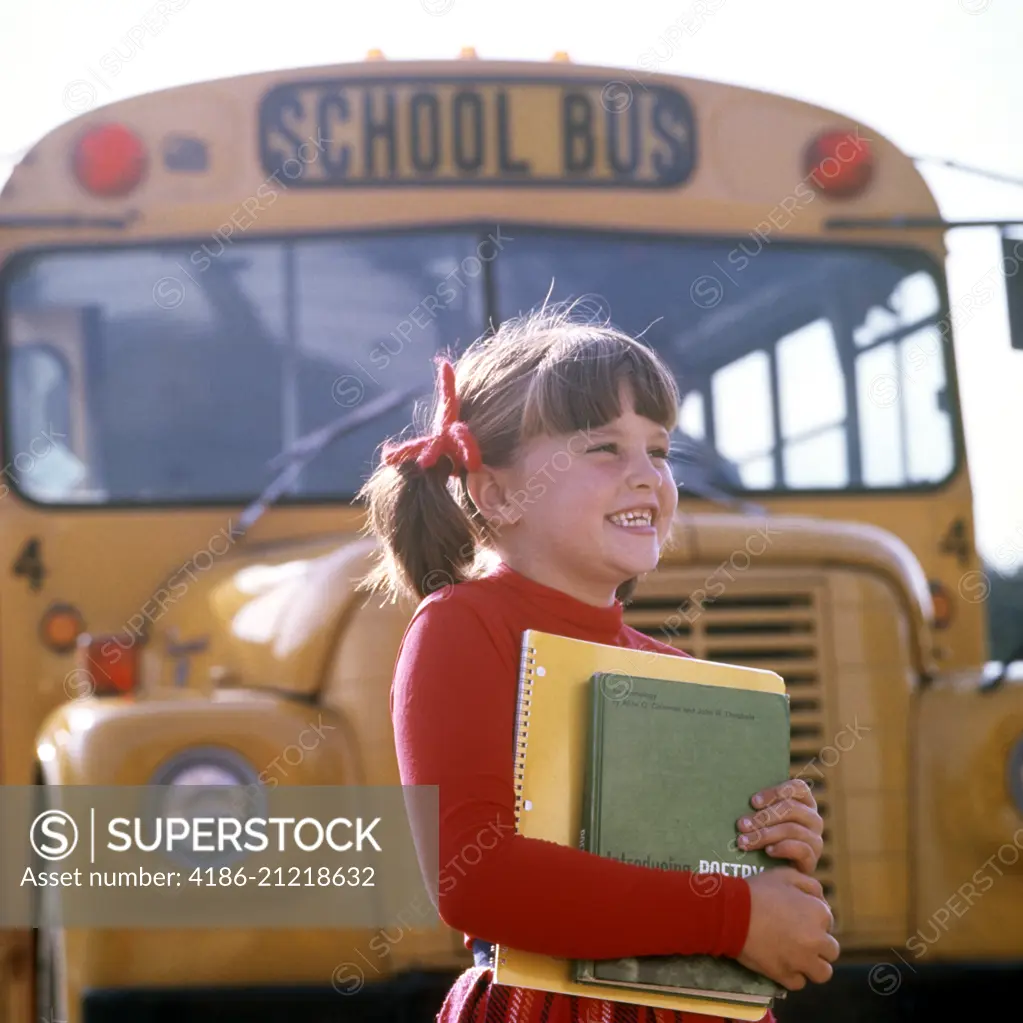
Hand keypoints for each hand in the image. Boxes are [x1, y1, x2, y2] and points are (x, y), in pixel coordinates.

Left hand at [737, 779, 822, 874]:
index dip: (775, 792)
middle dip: (763, 816)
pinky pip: (801, 850)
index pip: (798, 788)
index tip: (753, 802)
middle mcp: (813, 819)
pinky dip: (782, 848)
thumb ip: (759, 806)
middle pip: (792, 808)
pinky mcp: (813, 860)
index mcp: (804, 802)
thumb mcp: (763, 817)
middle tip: (741, 824)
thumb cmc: (765, 836)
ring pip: (792, 829)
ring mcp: (815, 840)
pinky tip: (768, 851)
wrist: (777, 870)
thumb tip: (737, 795)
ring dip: (765, 834)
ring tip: (744, 841)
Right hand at [737, 867, 838, 989]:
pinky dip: (792, 975)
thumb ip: (809, 885)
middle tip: (800, 938)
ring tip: (797, 956)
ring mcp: (802, 961)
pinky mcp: (786, 976)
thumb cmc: (758, 891)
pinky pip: (799, 983)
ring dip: (813, 965)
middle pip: (831, 950)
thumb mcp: (785, 875)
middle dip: (819, 945)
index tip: (800, 918)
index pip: (829, 922)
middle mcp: (817, 940)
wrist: (732, 913)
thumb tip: (822, 900)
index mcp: (819, 914)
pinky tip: (782, 963)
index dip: (814, 920)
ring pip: (823, 972)